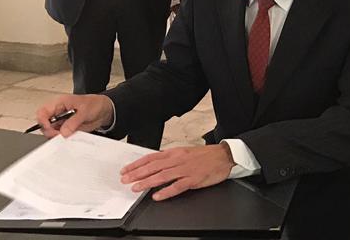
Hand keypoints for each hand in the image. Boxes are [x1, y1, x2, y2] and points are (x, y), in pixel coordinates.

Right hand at [35, 94, 113, 138]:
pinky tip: (70, 137)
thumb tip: (63, 132)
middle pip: (44, 124)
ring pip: (51, 132)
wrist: (104, 110)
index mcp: (59, 103)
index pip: (43, 112)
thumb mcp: (85, 110)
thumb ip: (74, 121)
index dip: (43, 120)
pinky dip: (63, 139)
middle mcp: (58, 113)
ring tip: (68, 135)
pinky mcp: (66, 129)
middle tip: (60, 135)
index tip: (50, 127)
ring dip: (57, 136)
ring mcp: (62, 122)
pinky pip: (60, 136)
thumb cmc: (94, 104)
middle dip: (50, 131)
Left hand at [120, 144, 235, 200]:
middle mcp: (178, 160)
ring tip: (136, 188)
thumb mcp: (185, 152)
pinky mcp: (194, 179)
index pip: (151, 158)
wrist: (224, 156)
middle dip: (138, 173)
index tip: (126, 170)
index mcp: (175, 152)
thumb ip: (170, 158)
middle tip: (125, 180)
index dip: (137, 164)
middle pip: (154, 166)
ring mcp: (186, 169)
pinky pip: (178, 186)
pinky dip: (167, 191)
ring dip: (148, 182)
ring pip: (163, 176)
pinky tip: (157, 196)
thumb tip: (154, 164)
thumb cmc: (205, 155)